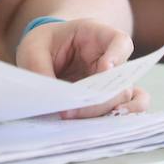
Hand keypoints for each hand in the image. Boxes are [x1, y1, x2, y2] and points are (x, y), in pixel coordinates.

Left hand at [15, 19, 150, 119]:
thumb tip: (52, 100)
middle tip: (71, 112)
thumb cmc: (43, 45)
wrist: (43, 55)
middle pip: (122, 79)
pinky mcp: (109, 99)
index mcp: (96, 36)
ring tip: (87, 124)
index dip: (117, 56)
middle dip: (101, 98)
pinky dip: (120, 120)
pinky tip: (98, 127)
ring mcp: (113, 81)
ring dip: (111, 113)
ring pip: (129, 98)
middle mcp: (111, 60)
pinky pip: (128, 110)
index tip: (105, 68)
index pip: (119, 41)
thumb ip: (40, 68)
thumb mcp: (34, 48)